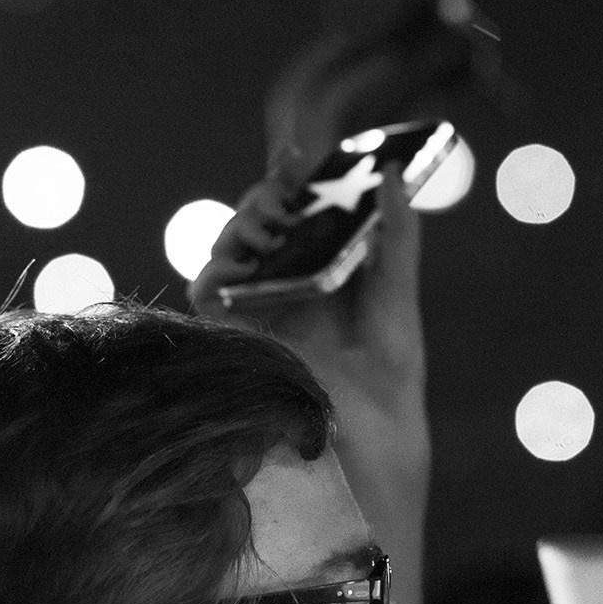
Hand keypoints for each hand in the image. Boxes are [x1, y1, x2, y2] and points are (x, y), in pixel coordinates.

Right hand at [190, 169, 428, 537]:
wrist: (371, 450)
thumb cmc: (388, 386)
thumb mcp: (397, 301)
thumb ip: (394, 241)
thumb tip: (391, 175)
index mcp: (322, 277)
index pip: (298, 215)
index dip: (293, 180)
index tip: (300, 154)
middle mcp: (282, 292)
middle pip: (258, 225)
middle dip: (266, 195)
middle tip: (286, 182)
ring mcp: (252, 315)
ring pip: (228, 249)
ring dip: (242, 223)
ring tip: (270, 219)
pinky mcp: (229, 339)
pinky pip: (206, 289)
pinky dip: (217, 266)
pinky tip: (240, 258)